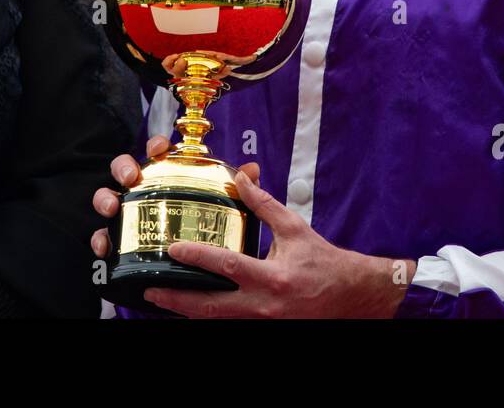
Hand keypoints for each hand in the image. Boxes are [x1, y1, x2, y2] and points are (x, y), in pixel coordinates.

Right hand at [90, 136, 260, 258]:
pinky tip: (106, 247)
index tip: (159, 149)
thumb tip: (252, 170)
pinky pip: (105, 239)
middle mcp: (142, 191)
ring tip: (112, 208)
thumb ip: (236, 188)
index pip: (158, 152)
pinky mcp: (121, 242)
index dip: (156, 145)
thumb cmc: (202, 226)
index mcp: (166, 176)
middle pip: (124, 169)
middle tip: (131, 177)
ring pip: (108, 199)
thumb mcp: (222, 206)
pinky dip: (102, 241)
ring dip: (105, 199)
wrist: (193, 266)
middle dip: (123, 167)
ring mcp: (128, 214)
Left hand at [143, 171, 415, 317]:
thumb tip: (242, 177)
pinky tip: (190, 307)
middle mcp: (263, 304)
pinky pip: (229, 323)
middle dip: (176, 301)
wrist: (354, 297)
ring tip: (160, 300)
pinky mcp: (263, 327)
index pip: (226, 266)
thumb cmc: (325, 262)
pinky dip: (207, 316)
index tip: (173, 249)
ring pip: (216, 320)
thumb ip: (264, 204)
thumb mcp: (294, 228)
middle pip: (210, 308)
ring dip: (187, 311)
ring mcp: (262, 321)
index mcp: (272, 277)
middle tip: (149, 291)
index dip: (197, 257)